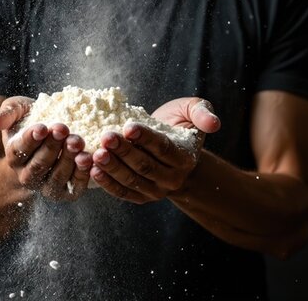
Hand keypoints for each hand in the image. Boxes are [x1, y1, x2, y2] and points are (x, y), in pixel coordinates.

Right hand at [0, 96, 92, 200]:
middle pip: (38, 165)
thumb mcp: (18, 111)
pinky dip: (82, 175)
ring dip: (68, 160)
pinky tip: (89, 158)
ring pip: (56, 178)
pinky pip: (74, 188)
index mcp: (14, 156)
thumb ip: (7, 113)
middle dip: (52, 147)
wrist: (51, 135)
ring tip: (77, 142)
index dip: (30, 140)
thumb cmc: (32, 119)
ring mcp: (46, 186)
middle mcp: (27, 175)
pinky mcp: (66, 192)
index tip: (43, 127)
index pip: (19, 151)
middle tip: (63, 129)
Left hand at [90, 97, 220, 203]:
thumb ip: (202, 112)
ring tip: (97, 153)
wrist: (172, 151)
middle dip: (124, 151)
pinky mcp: (141, 197)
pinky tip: (93, 170)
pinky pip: (123, 193)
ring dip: (112, 167)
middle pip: (145, 165)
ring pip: (133, 180)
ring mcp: (156, 190)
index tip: (128, 127)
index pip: (164, 148)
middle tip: (106, 137)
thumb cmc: (178, 126)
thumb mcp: (192, 112)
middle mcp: (172, 177)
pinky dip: (107, 184)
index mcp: (185, 157)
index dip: (146, 138)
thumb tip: (214, 123)